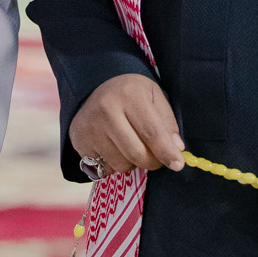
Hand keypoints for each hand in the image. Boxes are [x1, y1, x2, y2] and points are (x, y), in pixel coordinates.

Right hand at [69, 73, 183, 173]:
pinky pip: (105, 168)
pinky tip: (113, 147)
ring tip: (130, 145)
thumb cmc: (131, 94)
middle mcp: (106, 110)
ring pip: (122, 164)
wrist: (95, 87)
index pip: (152, 132)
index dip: (167, 152)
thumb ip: (167, 123)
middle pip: (137, 153)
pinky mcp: (79, 141)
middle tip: (156, 156)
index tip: (178, 164)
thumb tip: (176, 149)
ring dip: (133, 163)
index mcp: (130, 95)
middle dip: (153, 161)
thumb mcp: (154, 97)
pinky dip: (115, 164)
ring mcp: (90, 127)